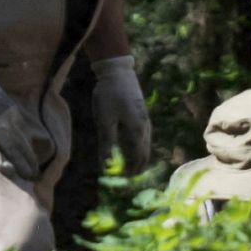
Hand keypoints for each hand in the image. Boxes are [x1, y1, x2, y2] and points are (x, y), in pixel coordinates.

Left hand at [87, 54, 150, 174]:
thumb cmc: (109, 95)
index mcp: (137, 130)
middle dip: (138, 166)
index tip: (124, 180)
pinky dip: (139, 145)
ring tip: (131, 165)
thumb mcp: (104, 120)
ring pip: (146, 143)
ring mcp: (145, 119)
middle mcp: (145, 126)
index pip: (139, 157)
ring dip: (139, 156)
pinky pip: (144, 135)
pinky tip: (131, 146)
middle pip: (145, 152)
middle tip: (128, 177)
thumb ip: (106, 143)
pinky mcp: (141, 112)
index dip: (133, 170)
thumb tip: (106, 164)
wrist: (117, 70)